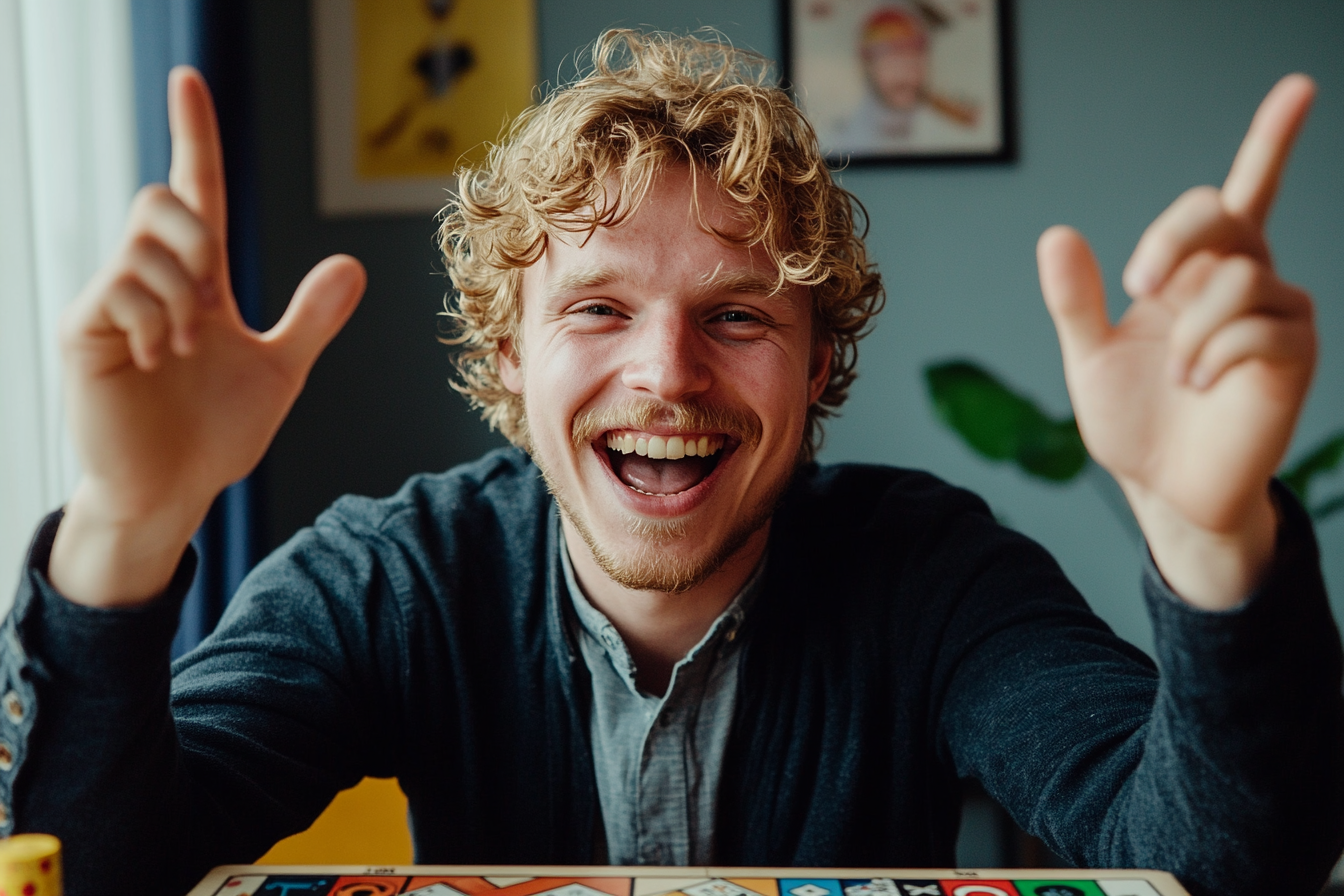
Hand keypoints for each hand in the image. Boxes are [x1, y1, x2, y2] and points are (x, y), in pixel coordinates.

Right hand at [49, 67, 365, 606]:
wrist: (175, 491)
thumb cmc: (215, 433)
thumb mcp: (280, 371)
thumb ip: (312, 320)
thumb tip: (353, 265)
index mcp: (197, 280)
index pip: (197, 190)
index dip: (194, 135)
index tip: (190, 80)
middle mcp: (151, 278)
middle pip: (163, 197)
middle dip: (199, 239)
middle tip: (211, 308)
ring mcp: (112, 301)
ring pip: (146, 242)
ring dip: (183, 297)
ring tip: (186, 350)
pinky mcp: (84, 330)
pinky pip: (118, 287)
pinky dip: (155, 321)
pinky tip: (160, 360)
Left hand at [1036, 74, 1317, 609]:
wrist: (1159, 487)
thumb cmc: (1131, 420)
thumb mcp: (1089, 356)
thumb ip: (1075, 299)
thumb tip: (1057, 233)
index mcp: (1196, 273)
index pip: (1240, 193)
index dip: (1273, 138)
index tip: (1298, 87)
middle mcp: (1243, 282)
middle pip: (1226, 215)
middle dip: (1176, 238)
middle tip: (1139, 284)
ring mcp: (1275, 318)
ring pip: (1242, 276)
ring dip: (1192, 327)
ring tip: (1178, 374)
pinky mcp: (1294, 358)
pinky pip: (1261, 329)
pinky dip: (1216, 354)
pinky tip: (1199, 385)